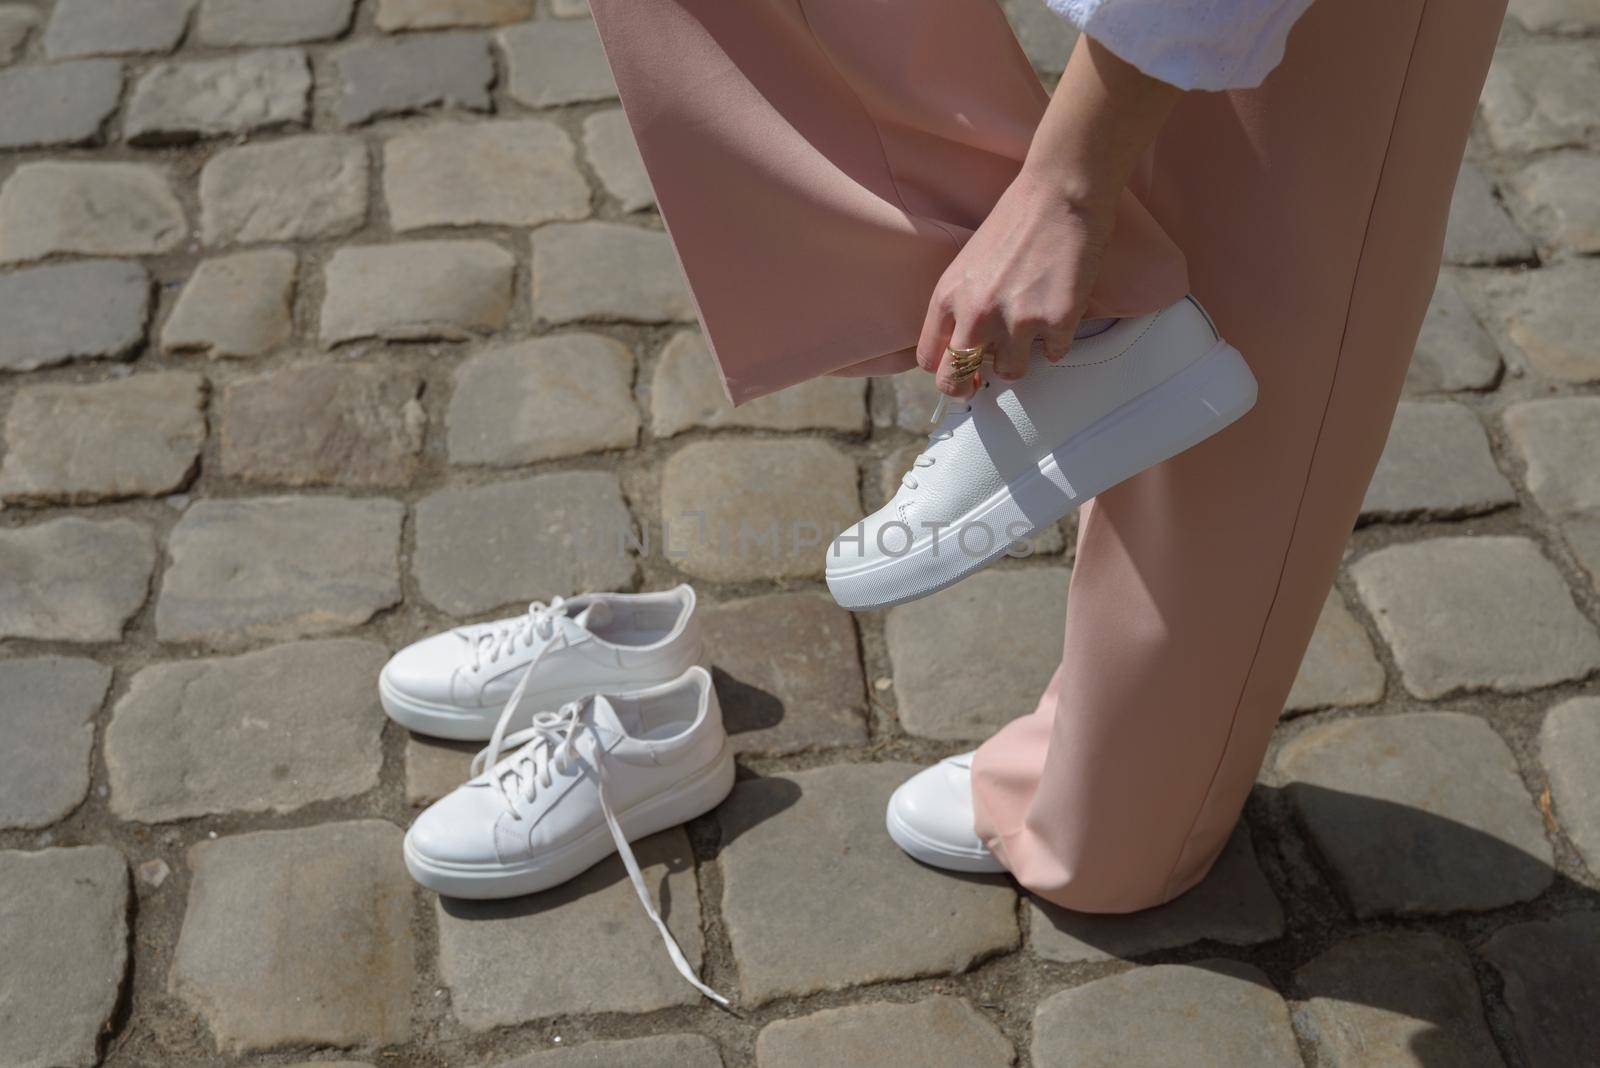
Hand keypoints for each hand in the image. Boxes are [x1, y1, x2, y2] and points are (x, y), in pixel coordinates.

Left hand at [916, 175, 1114, 395]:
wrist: (1059, 195)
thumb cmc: (1015, 222)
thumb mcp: (968, 264)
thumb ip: (960, 306)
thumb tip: (964, 347)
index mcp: (948, 297)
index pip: (929, 358)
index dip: (944, 370)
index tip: (958, 371)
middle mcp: (977, 314)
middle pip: (956, 379)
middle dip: (969, 385)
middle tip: (983, 378)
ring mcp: (1017, 320)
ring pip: (1010, 372)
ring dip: (1020, 358)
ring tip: (1030, 330)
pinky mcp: (1057, 321)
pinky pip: (1055, 354)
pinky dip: (1058, 341)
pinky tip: (1058, 312)